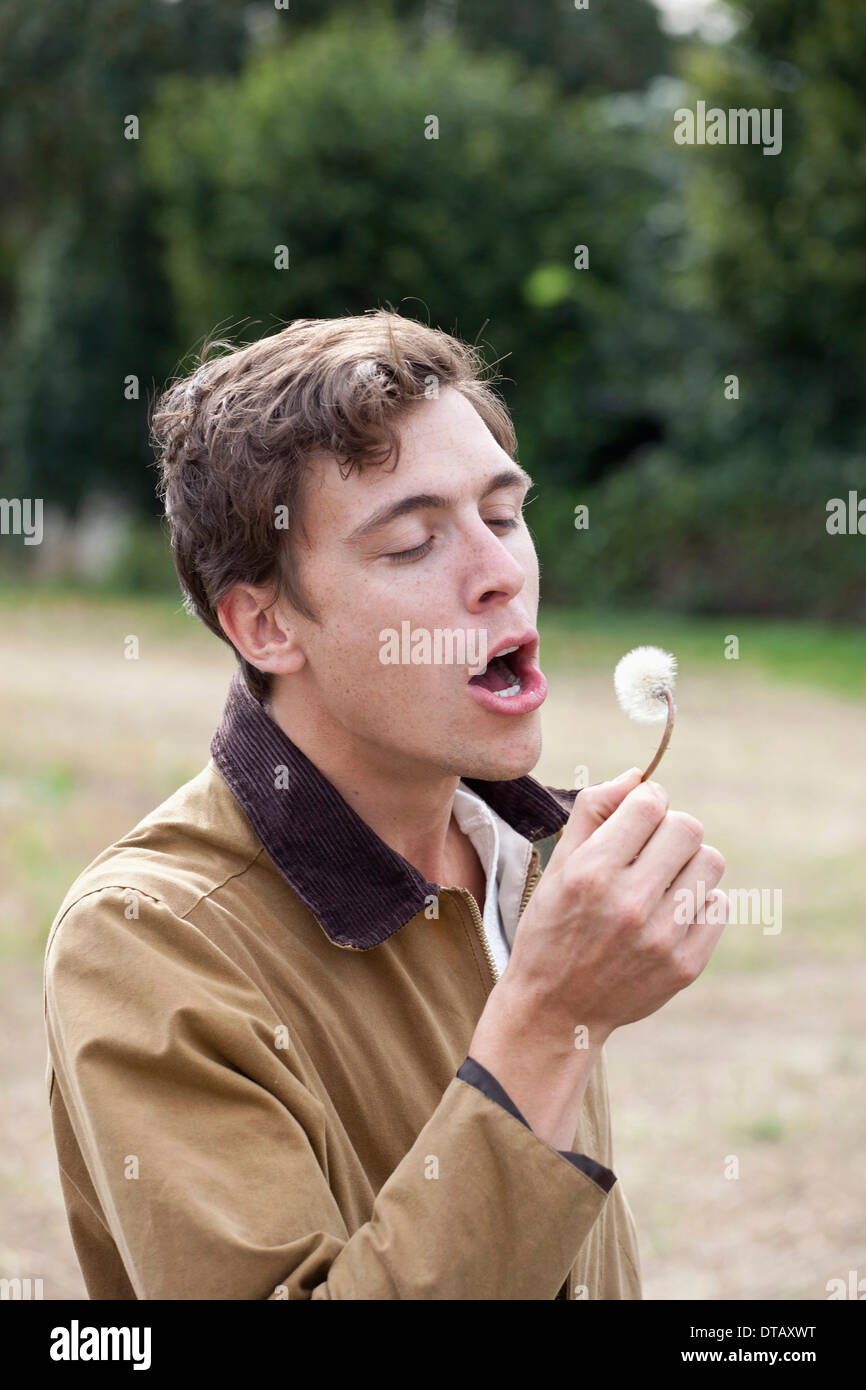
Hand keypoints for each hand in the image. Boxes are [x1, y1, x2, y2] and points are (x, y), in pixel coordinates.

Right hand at [503, 768, 727, 1041]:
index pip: (650, 803)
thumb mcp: (558, 865)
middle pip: (688, 828)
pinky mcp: (685, 966)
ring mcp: (661, 938)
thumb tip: (639, 777)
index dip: (646, 802)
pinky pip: (719, 906)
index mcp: (592, 873)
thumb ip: (594, 811)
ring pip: (710, 863)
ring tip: (660, 883)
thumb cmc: (552, 927)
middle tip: (650, 852)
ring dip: (688, 864)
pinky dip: (699, 902)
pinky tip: (669, 913)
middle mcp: (629, 903)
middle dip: (670, 830)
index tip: (636, 818)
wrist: (556, 1010)